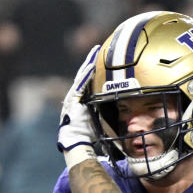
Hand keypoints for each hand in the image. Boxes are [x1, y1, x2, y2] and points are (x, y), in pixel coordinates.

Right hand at [58, 45, 99, 166]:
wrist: (78, 143)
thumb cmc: (89, 135)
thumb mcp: (99, 120)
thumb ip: (105, 113)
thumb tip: (120, 110)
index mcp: (82, 100)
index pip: (88, 81)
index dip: (93, 70)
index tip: (100, 59)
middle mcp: (76, 97)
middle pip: (84, 76)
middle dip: (90, 62)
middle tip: (96, 49)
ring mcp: (73, 98)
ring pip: (82, 77)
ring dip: (88, 65)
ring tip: (94, 52)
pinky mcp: (73, 101)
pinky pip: (80, 85)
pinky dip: (85, 76)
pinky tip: (90, 66)